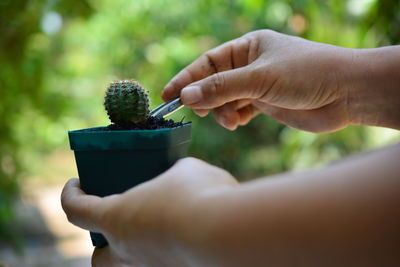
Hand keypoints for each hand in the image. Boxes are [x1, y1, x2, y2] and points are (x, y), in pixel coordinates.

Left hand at [61, 157, 237, 265]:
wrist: (226, 233)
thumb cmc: (199, 194)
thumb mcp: (184, 170)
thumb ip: (174, 173)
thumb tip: (182, 178)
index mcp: (118, 217)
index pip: (76, 209)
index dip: (70, 194)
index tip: (75, 183)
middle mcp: (128, 250)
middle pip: (98, 259)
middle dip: (103, 244)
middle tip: (120, 224)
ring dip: (136, 251)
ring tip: (158, 230)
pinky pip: (163, 264)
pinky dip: (168, 252)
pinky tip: (189, 236)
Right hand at [162, 30, 355, 132]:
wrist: (346, 94)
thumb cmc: (306, 74)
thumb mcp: (259, 78)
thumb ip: (221, 88)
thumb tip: (186, 96)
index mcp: (247, 47)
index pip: (207, 62)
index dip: (186, 78)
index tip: (168, 96)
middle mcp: (250, 65)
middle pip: (213, 82)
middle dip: (205, 98)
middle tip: (200, 111)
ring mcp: (257, 85)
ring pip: (225, 100)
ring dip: (223, 112)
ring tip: (232, 121)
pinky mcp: (266, 104)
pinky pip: (240, 110)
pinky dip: (235, 118)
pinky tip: (239, 122)